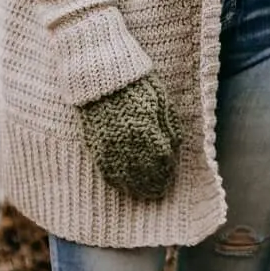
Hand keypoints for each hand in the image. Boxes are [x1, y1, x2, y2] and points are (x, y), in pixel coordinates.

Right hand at [78, 72, 182, 200]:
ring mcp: (111, 147)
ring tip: (141, 193)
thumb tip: (172, 154)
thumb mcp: (162, 104)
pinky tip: (123, 185)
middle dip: (152, 186)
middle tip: (156, 193)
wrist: (104, 76)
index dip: (165, 176)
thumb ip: (169, 130)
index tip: (168, 183)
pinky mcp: (96, 146)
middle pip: (143, 175)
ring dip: (134, 188)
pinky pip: (107, 170)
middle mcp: (130, 145)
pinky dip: (116, 181)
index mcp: (150, 134)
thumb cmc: (138, 87)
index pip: (162, 165)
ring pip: (125, 177)